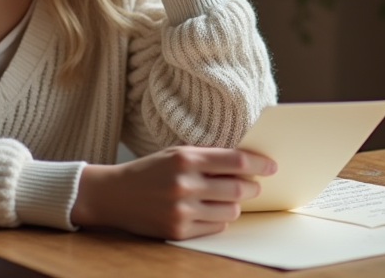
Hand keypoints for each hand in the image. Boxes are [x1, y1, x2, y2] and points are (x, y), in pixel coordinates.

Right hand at [70, 146, 276, 240]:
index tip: (271, 166)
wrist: (114, 195)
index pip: (234, 160)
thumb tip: (244, 162)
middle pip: (237, 188)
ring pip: (230, 211)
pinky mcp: (178, 231)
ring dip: (235, 205)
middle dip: (251, 187)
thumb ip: (207, 157)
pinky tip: (211, 211)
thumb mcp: (175, 154)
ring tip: (229, 198)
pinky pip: (215, 228)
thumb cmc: (148, 171)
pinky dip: (219, 220)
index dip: (258, 163)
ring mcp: (181, 210)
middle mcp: (184, 184)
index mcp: (185, 159)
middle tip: (255, 185)